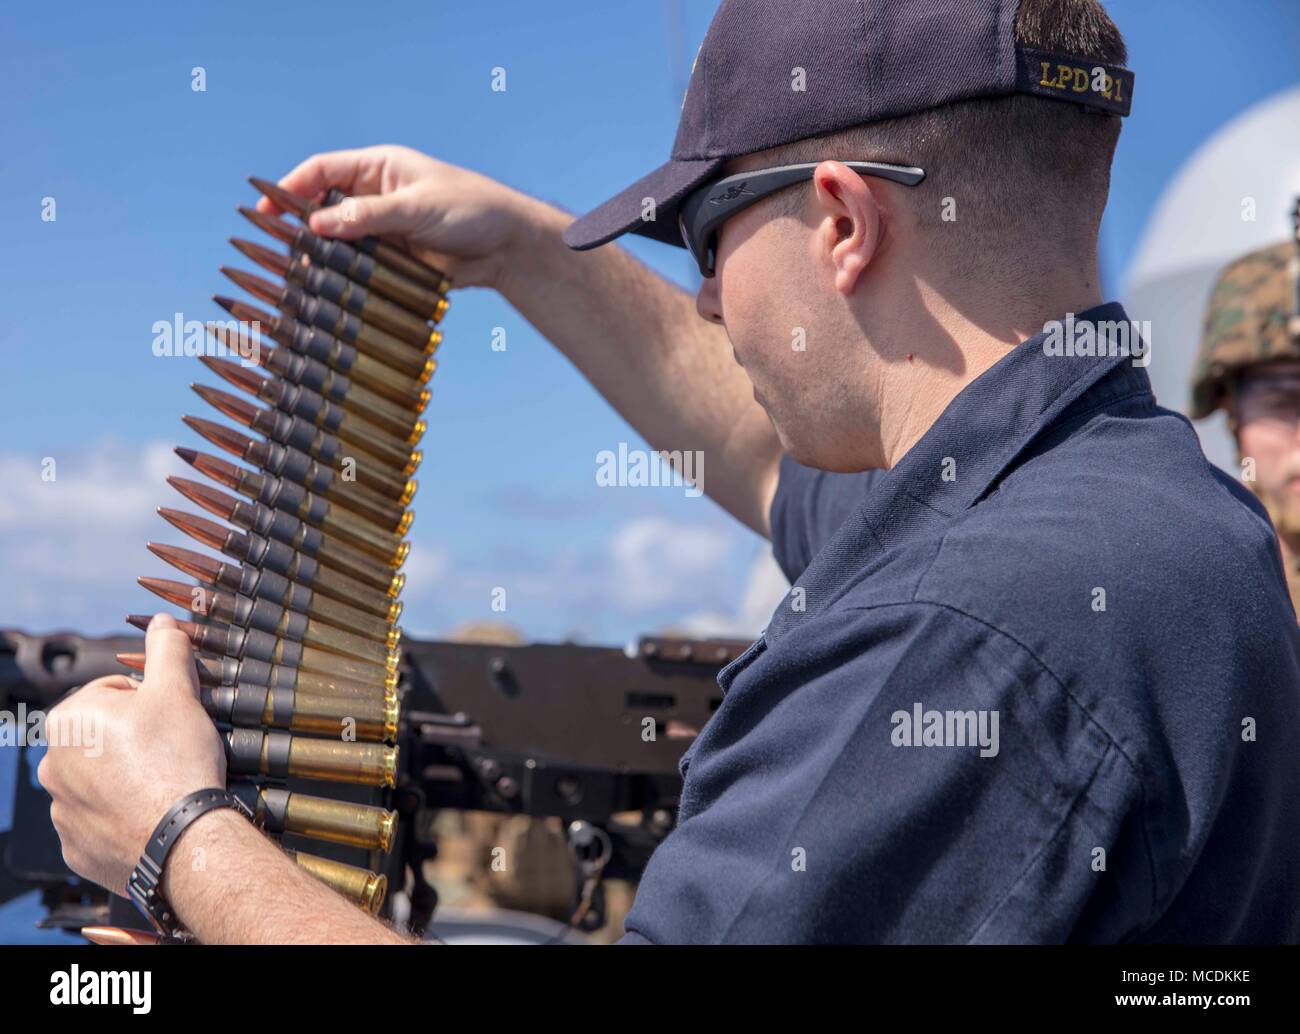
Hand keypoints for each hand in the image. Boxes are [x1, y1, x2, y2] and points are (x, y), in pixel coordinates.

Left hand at [37, 613, 224, 895]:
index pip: (115, 693)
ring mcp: (61, 811)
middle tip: (174, 750)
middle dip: (137, 740)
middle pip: (105, 738)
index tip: (175, 719)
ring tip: (165, 785)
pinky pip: (101, 822)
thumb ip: (166, 650)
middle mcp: (51, 765)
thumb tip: (161, 621)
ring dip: (128, 778)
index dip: (152, 701)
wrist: (181, 838)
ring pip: (101, 780)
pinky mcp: (75, 847)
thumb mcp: (178, 690)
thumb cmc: (175, 757)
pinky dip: (124, 816)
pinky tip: (152, 816)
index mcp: (68, 720)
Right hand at [257, 144, 541, 291]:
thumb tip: (317, 224)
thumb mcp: (416, 208)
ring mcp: (384, 229)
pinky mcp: (395, 259)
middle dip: (302, 228)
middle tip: (280, 252)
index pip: (321, 171)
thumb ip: (367, 216)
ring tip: (303, 277)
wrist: (509, 245)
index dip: (290, 188)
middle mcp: (376, 197)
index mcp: (379, 169)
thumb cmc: (472, 209)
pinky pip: (361, 267)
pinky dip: (345, 278)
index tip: (265, 210)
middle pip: (324, 209)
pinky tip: (331, 292)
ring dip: (323, 258)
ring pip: (340, 242)